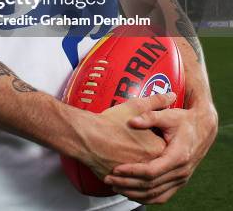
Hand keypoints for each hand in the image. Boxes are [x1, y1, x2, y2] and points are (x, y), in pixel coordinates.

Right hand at [73, 91, 175, 178]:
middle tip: (138, 143)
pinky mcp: (122, 183)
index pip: (168, 147)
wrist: (88, 137)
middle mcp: (149, 165)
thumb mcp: (135, 106)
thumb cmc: (111, 122)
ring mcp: (136, 177)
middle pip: (157, 162)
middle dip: (150, 154)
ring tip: (130, 154)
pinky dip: (129, 178)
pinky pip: (131, 184)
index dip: (160, 139)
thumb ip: (156, 101)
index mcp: (157, 148)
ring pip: (144, 175)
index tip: (152, 134)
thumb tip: (172, 95)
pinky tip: (122, 166)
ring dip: (140, 168)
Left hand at [103, 104, 217, 203]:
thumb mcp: (168, 115)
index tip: (116, 168)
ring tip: (115, 186)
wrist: (203, 129)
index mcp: (178, 156)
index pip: (151, 171)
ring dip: (134, 193)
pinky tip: (130, 193)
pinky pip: (161, 196)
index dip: (132, 171)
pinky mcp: (178, 182)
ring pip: (155, 194)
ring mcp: (181, 179)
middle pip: (150, 185)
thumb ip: (149, 116)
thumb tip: (131, 121)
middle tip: (109, 179)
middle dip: (128, 183)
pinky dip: (145, 197)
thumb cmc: (184, 121)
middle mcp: (181, 172)